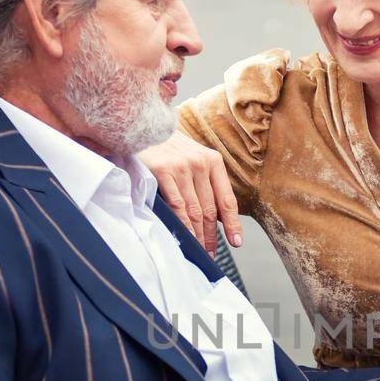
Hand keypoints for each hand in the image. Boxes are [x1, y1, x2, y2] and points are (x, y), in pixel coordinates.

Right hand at [140, 131, 241, 253]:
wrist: (143, 127)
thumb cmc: (169, 148)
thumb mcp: (194, 158)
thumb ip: (207, 183)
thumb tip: (218, 217)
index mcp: (213, 161)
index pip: (226, 199)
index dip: (232, 223)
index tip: (236, 241)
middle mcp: (200, 164)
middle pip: (210, 210)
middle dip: (211, 236)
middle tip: (211, 253)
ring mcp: (182, 168)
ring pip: (194, 211)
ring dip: (198, 236)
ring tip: (199, 251)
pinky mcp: (163, 171)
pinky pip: (177, 206)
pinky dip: (182, 225)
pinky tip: (185, 237)